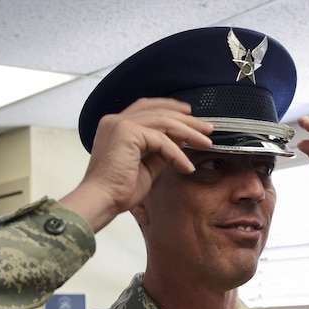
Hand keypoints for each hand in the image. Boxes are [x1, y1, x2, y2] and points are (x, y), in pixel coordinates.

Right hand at [60, 98, 212, 231]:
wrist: (101, 201)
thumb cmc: (117, 191)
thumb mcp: (145, 169)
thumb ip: (159, 154)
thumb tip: (178, 145)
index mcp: (115, 126)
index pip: (146, 108)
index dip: (169, 108)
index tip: (190, 115)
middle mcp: (115, 120)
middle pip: (158, 111)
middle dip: (186, 120)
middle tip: (207, 129)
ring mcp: (120, 124)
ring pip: (164, 122)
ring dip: (188, 133)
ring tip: (206, 144)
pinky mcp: (127, 132)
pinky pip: (162, 140)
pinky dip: (177, 153)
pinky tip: (187, 167)